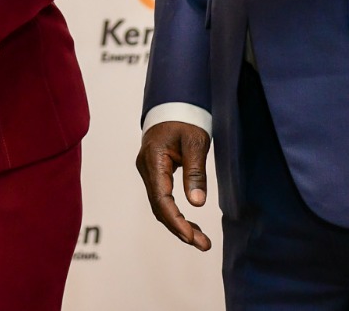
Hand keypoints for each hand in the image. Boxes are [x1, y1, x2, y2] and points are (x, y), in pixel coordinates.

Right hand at [135, 121, 212, 250]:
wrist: (173, 105)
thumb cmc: (185, 120)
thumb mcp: (196, 143)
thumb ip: (195, 172)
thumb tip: (197, 204)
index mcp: (153, 160)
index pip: (161, 199)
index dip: (175, 221)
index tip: (191, 237)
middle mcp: (146, 168)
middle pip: (159, 207)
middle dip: (179, 228)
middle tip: (203, 244)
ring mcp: (148, 171)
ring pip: (160, 205)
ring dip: (178, 224)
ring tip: (201, 240)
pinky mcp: (154, 173)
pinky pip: (162, 198)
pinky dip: (175, 213)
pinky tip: (190, 223)